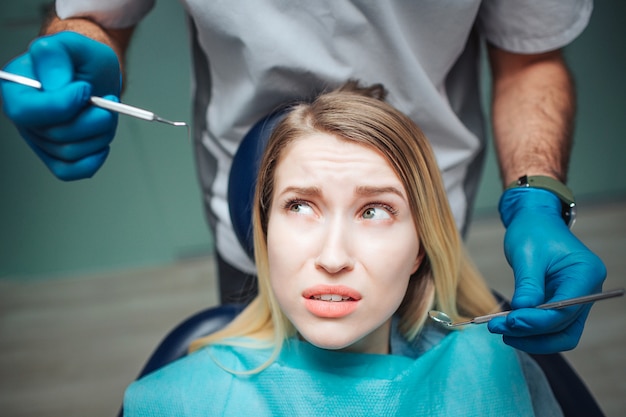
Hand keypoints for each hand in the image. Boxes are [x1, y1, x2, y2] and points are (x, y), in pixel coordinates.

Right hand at [1, 31, 120, 179]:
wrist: (95, 75)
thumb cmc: (82, 60)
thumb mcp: (73, 44)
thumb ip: (58, 53)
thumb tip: (54, 81)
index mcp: (18, 88)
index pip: (26, 111)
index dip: (61, 105)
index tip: (85, 89)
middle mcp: (25, 117)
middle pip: (56, 135)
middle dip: (91, 120)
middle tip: (107, 101)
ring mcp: (40, 138)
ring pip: (70, 152)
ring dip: (99, 134)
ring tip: (105, 113)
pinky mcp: (57, 154)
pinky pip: (71, 171)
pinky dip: (92, 160)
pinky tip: (101, 142)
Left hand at [488, 187, 605, 353]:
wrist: (535, 221)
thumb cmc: (532, 231)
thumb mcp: (526, 255)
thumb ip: (527, 284)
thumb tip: (521, 312)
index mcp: (586, 273)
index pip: (565, 309)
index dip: (537, 321)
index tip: (509, 322)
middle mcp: (588, 290)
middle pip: (564, 326)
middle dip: (530, 332)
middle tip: (497, 328)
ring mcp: (578, 300)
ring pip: (560, 334)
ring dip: (530, 337)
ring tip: (499, 329)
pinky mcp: (564, 305)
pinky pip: (552, 327)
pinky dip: (531, 331)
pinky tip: (509, 326)